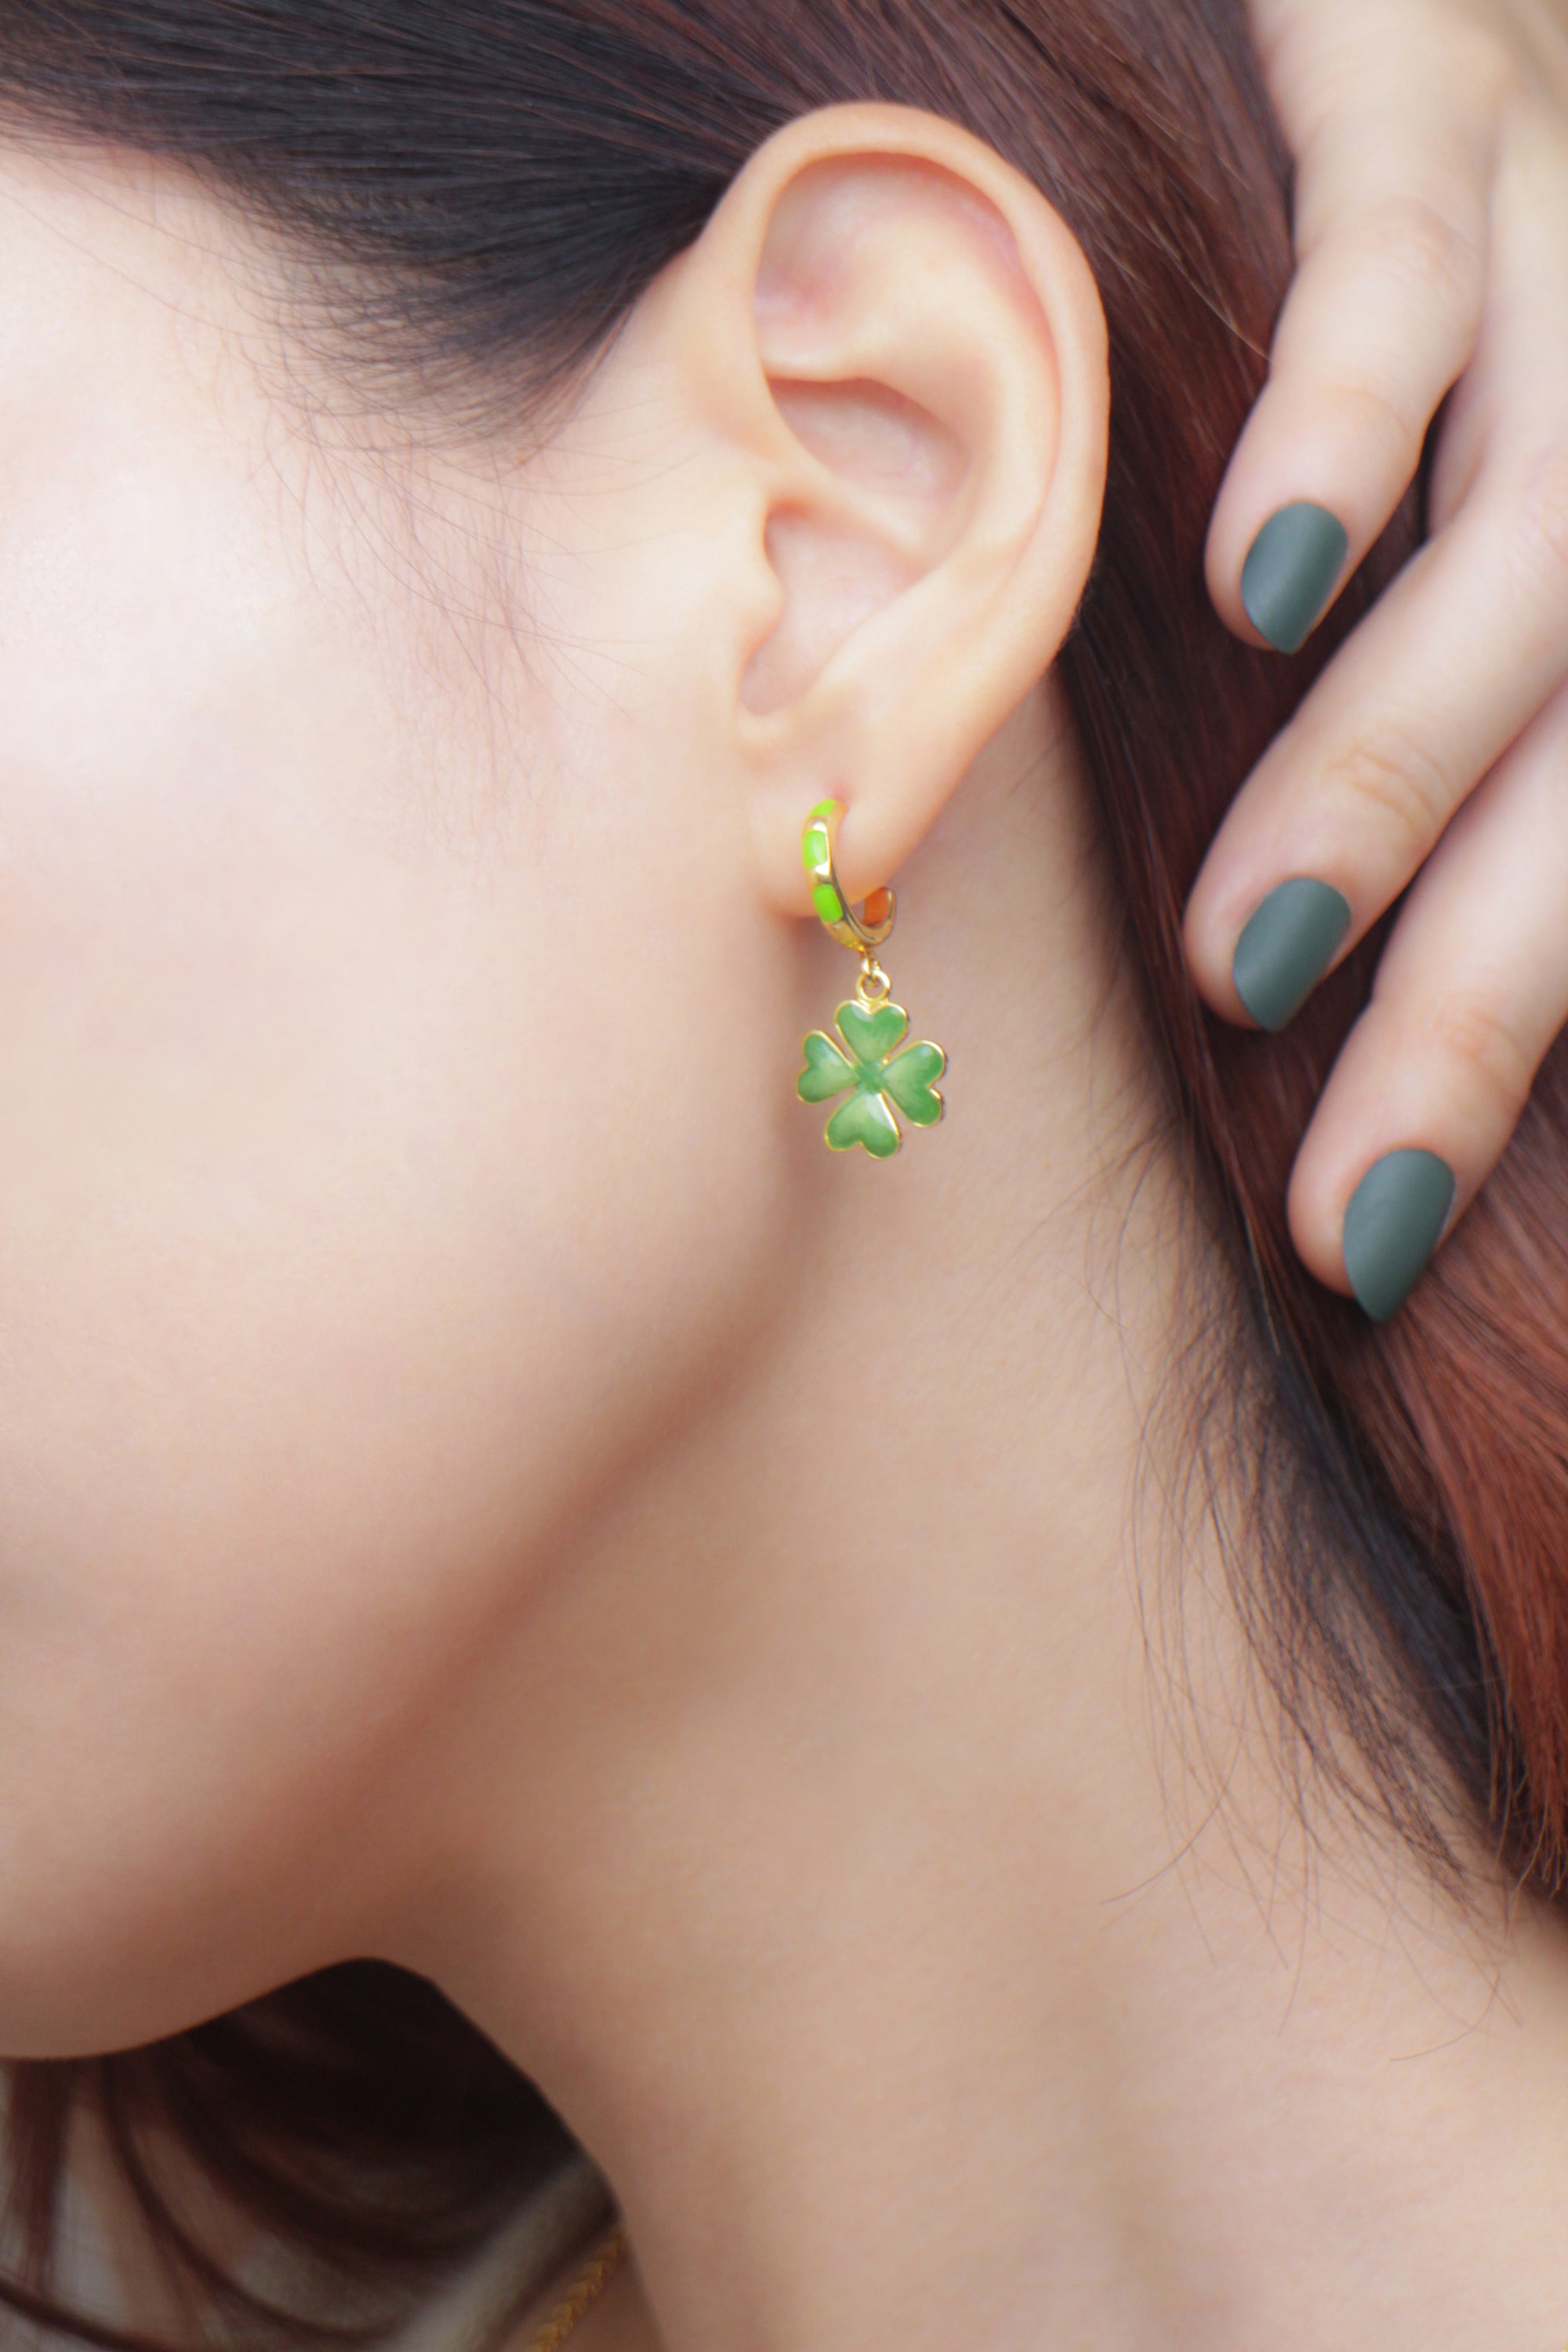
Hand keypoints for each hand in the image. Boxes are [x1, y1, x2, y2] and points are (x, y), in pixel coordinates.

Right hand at [1184, 0, 1567, 1320]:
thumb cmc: (1363, 296)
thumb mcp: (1392, 525)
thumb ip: (1350, 715)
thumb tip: (1258, 949)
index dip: (1501, 1040)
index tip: (1356, 1229)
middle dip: (1479, 994)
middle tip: (1340, 1200)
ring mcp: (1567, 227)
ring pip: (1541, 540)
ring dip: (1397, 767)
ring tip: (1262, 953)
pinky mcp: (1434, 81)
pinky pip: (1413, 265)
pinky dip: (1349, 427)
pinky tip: (1256, 588)